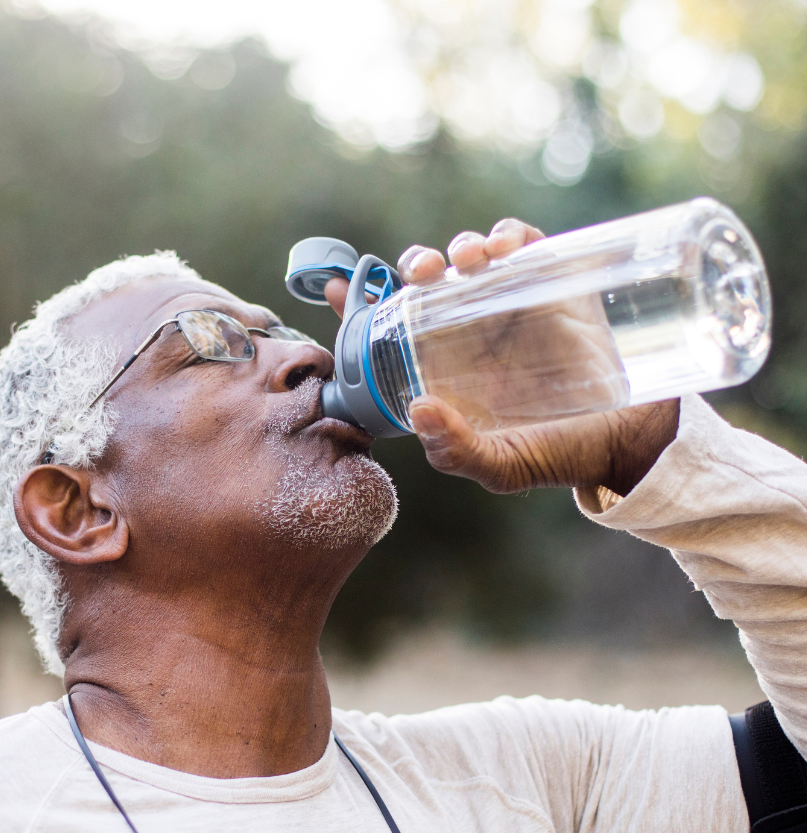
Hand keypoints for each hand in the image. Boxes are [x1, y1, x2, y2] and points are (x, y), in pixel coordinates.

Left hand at [324, 220, 679, 496]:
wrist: (629, 440)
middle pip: (429, 282)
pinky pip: (526, 244)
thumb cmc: (558, 454)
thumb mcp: (501, 465)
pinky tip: (505, 247)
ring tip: (468, 262)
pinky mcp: (555, 285)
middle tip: (424, 274)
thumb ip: (456, 450)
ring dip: (460, 247)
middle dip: (416, 264)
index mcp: (446, 367)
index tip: (335, 290)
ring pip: (471, 257)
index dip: (360, 304)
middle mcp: (471, 332)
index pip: (392, 329)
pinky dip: (510, 234)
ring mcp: (512, 305)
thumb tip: (419, 409)